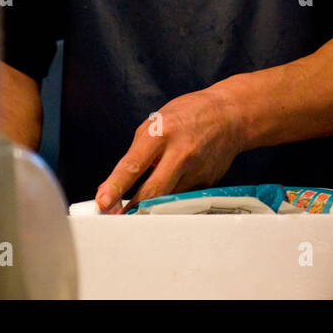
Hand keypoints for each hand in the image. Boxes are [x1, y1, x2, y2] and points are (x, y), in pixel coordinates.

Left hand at [95, 85, 246, 213]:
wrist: (230, 115)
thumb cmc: (187, 115)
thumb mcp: (156, 122)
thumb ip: (138, 151)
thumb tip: (118, 182)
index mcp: (161, 133)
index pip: (133, 165)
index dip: (115, 186)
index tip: (102, 202)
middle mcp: (180, 152)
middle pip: (153, 191)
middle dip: (132, 208)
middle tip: (117, 217)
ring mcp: (196, 170)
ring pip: (167, 199)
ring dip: (152, 204)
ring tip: (141, 204)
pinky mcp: (208, 182)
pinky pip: (183, 197)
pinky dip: (172, 196)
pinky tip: (174, 183)